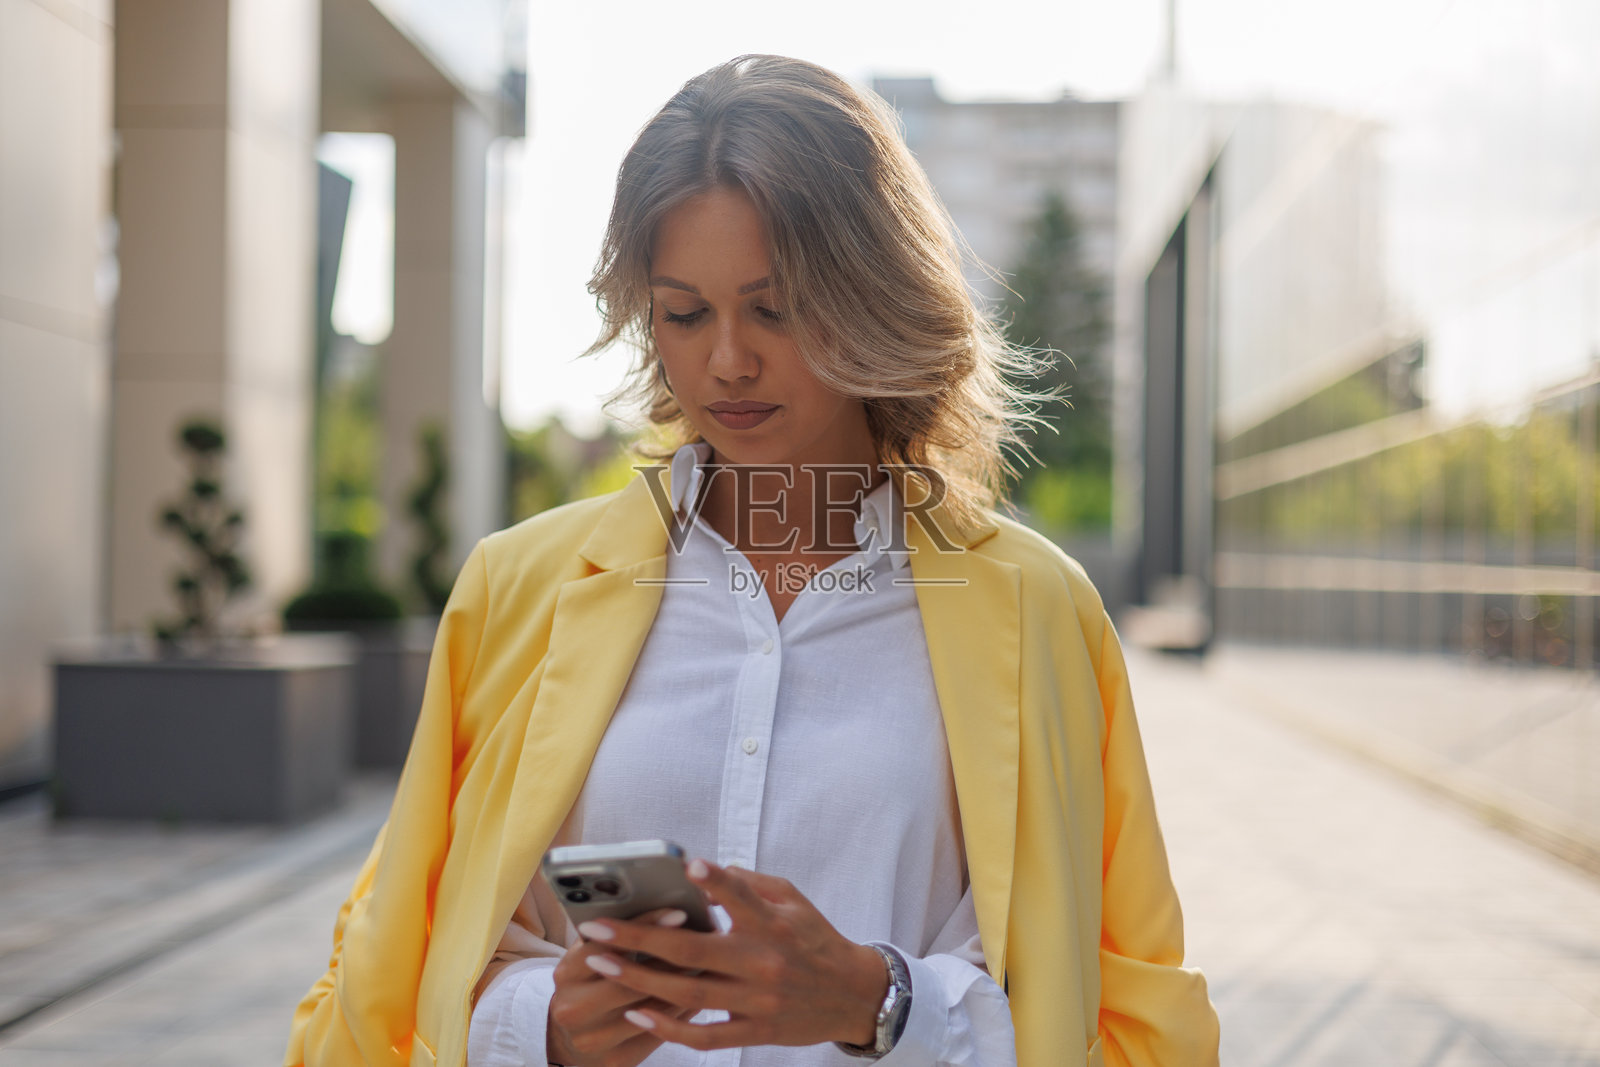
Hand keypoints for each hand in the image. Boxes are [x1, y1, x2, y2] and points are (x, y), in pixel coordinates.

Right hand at [547, 909, 698, 1066]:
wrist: (574, 1038)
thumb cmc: (592, 983)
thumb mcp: (591, 956)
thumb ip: (614, 933)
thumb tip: (661, 899)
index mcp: (566, 973)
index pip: (604, 943)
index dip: (643, 927)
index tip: (678, 913)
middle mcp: (571, 1008)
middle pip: (629, 980)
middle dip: (670, 959)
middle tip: (707, 939)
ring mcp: (592, 1039)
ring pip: (648, 1009)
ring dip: (682, 986)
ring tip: (710, 962)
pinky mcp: (614, 1061)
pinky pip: (657, 1035)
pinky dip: (681, 1014)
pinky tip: (700, 994)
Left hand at [573, 860, 887, 1052]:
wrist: (853, 994)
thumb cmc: (815, 938)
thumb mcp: (793, 899)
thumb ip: (749, 884)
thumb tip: (704, 869)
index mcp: (773, 923)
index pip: (741, 895)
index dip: (715, 880)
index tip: (686, 863)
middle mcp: (763, 961)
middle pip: (693, 950)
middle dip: (640, 938)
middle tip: (597, 927)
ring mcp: (757, 1000)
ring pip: (688, 993)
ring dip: (639, 979)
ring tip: (602, 964)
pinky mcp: (754, 1031)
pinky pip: (705, 1035)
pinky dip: (669, 1028)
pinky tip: (638, 1013)